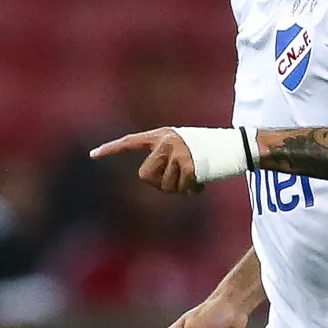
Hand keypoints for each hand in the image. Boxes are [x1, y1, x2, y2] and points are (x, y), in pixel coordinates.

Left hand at [89, 128, 213, 193]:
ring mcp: (177, 154)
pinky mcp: (189, 166)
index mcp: (161, 135)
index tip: (92, 155)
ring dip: (178, 189)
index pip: (130, 142)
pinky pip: (182, 190)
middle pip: (145, 176)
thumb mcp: (183, 146)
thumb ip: (164, 157)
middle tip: (178, 181)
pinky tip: (203, 183)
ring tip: (194, 178)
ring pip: (164, 187)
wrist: (236, 145)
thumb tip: (150, 180)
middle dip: (159, 184)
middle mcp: (166, 142)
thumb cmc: (210, 150)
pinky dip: (192, 191)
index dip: (111, 149)